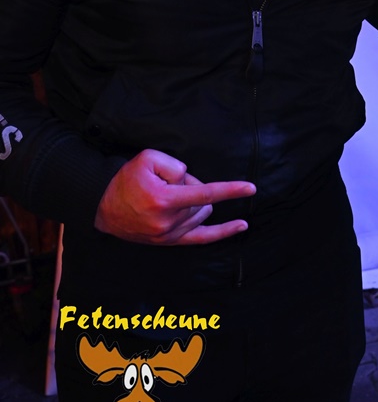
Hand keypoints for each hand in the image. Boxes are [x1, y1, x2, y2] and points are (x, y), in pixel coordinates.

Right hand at [94, 149, 255, 244]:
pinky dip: (222, 232)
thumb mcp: (148, 158)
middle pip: (201, 198)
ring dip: (194, 201)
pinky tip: (240, 226)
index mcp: (164, 200)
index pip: (205, 192)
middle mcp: (168, 221)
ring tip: (168, 196)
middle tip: (168, 182)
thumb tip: (192, 182)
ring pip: (201, 212)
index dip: (230, 190)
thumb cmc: (127, 180)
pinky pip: (201, 239)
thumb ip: (176, 166)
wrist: (103, 207)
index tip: (251, 188)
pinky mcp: (169, 242)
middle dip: (191, 186)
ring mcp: (169, 235)